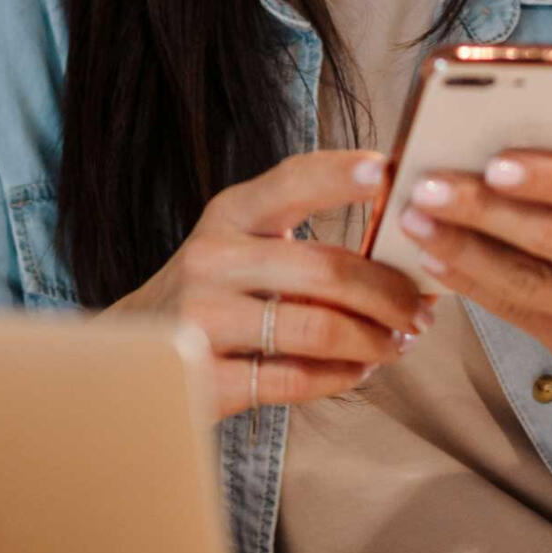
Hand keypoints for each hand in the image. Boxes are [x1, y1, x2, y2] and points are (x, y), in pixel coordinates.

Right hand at [101, 149, 437, 422]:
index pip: (293, 180)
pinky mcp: (203, 379)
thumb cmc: (212, 290)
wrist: (129, 352)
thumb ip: (300, 233)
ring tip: (398, 342)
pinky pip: (293, 380)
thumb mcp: (239, 241)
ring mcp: (202, 321)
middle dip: (389, 292)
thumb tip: (402, 236)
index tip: (391, 173)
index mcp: (228, 213)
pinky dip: (340, 377)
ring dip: (374, 340)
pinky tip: (358, 370)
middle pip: (324, 270)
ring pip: (317, 330)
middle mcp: (211, 259)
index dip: (344, 175)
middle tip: (422, 308)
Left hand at [396, 148, 551, 417]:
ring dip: (463, 252)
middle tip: (426, 187)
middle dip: (482, 212)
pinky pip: (521, 316)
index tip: (495, 162)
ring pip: (528, 284)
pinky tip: (435, 262)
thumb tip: (526, 133)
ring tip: (415, 222)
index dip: (549, 178)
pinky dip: (474, 288)